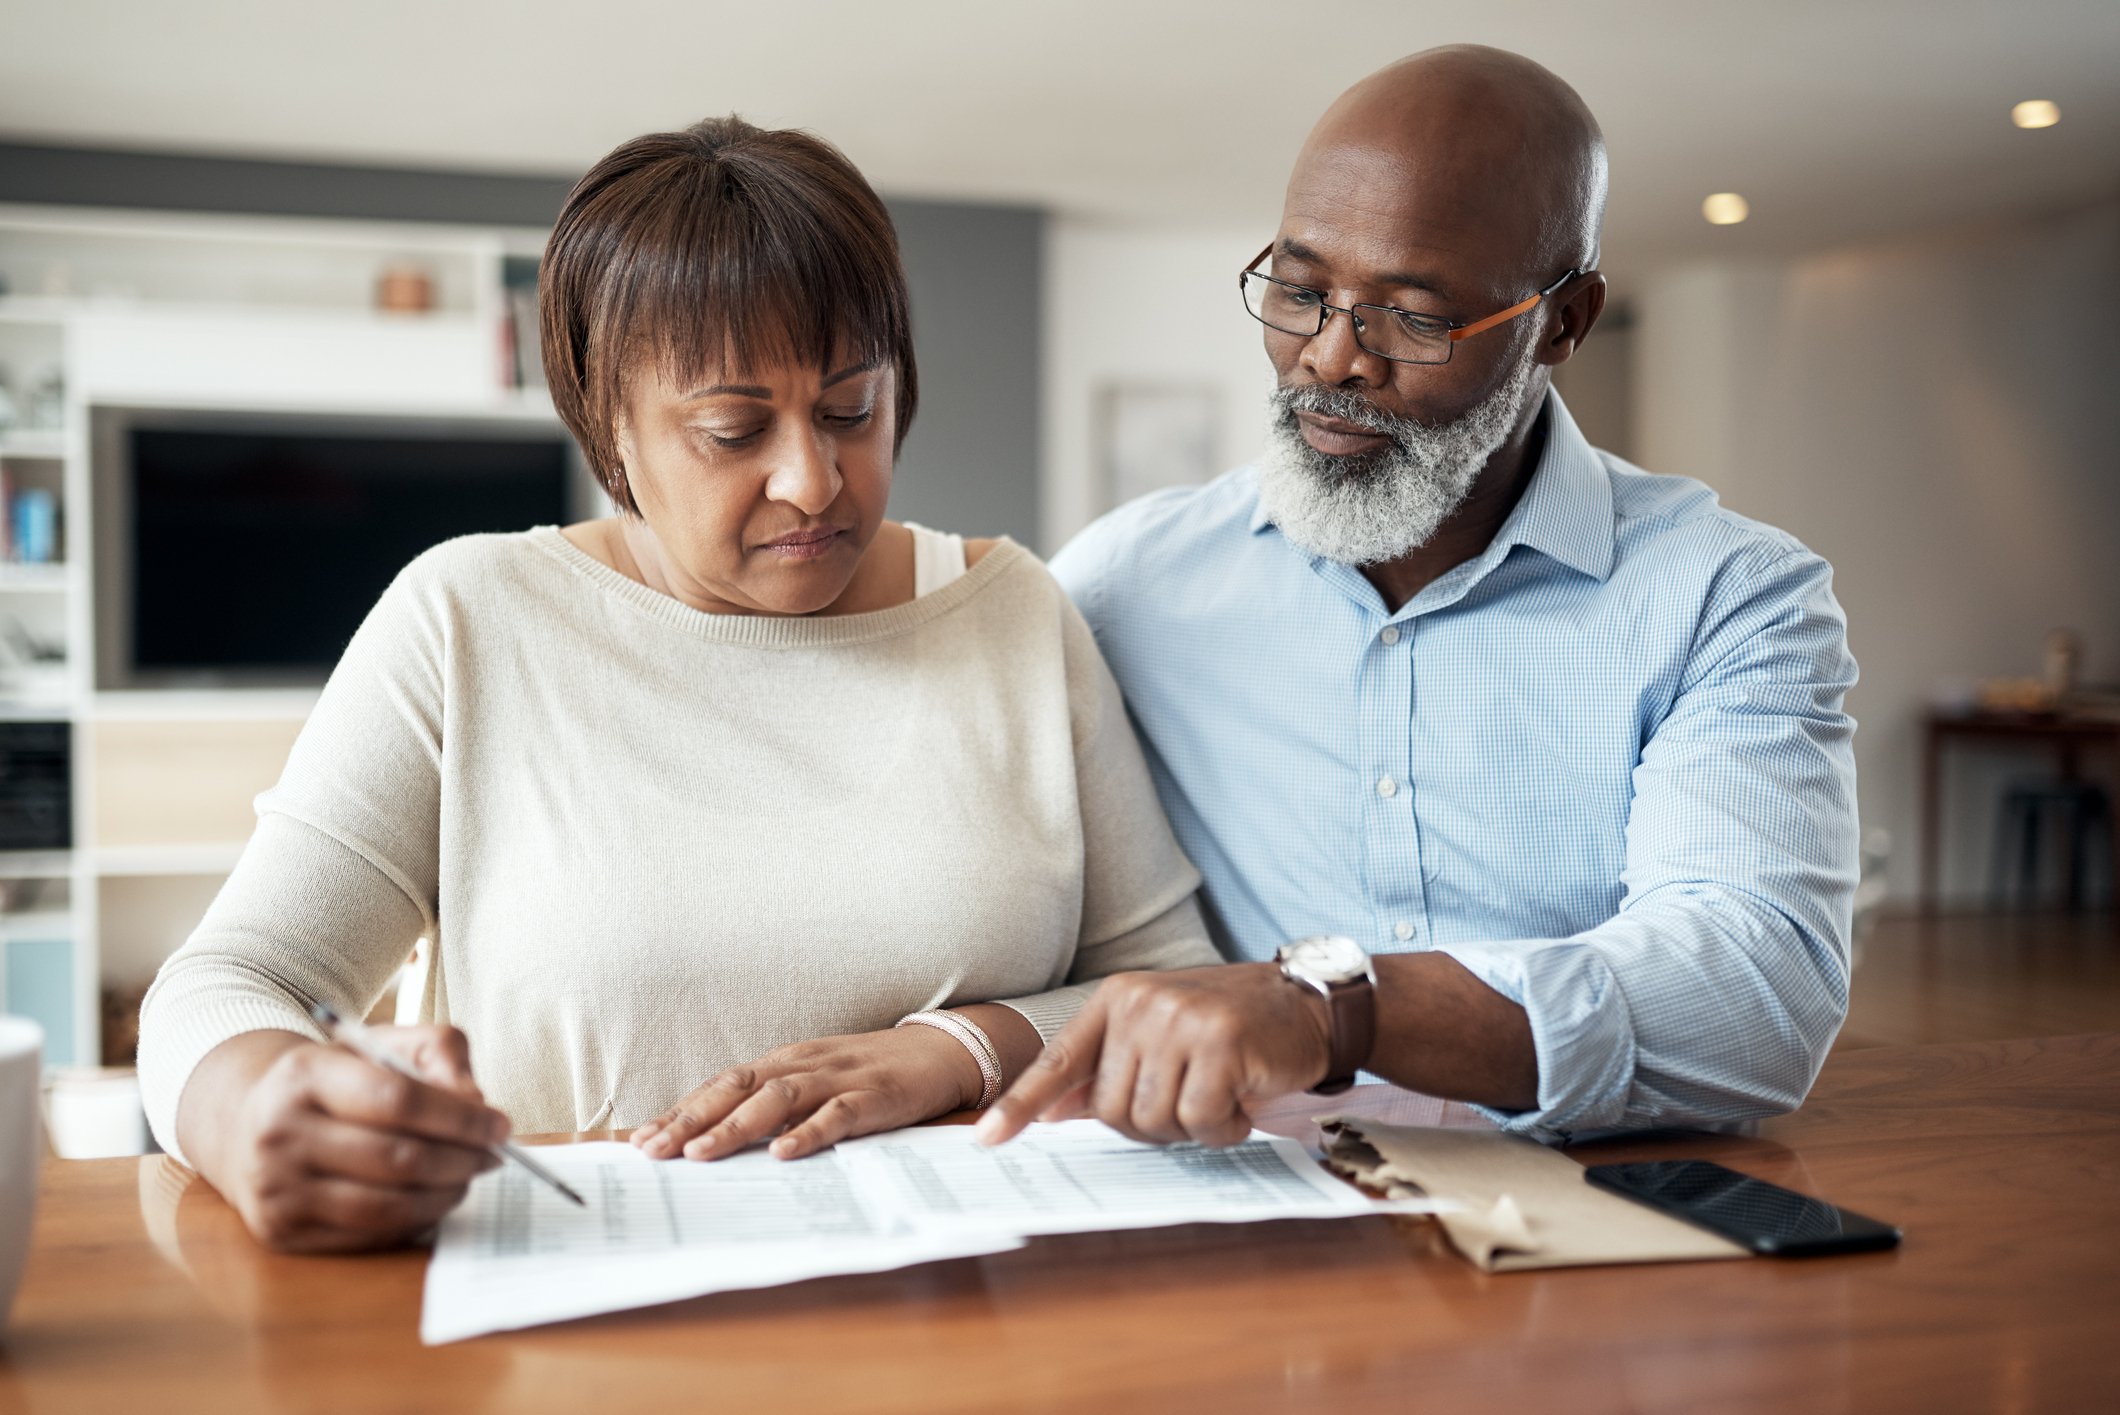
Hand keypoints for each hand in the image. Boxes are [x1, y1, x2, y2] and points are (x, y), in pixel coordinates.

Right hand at [180, 1027, 509, 1252]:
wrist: (249, 1122)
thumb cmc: (336, 1080)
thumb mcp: (382, 1044)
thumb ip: (440, 1054)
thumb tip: (476, 1102)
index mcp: (304, 1074)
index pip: (398, 1100)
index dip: (460, 1118)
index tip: (500, 1126)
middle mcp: (279, 1133)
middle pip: (397, 1158)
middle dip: (461, 1160)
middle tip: (492, 1156)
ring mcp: (276, 1189)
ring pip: (386, 1206)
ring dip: (444, 1194)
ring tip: (466, 1176)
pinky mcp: (281, 1232)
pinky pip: (367, 1236)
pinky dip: (414, 1220)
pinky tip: (430, 1198)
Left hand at [632, 1024, 985, 1161]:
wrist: (941, 1051)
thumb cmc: (870, 1073)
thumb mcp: (815, 1081)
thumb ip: (774, 1103)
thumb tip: (716, 1138)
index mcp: (785, 1061)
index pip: (721, 1084)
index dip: (681, 1111)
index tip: (641, 1140)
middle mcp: (804, 1065)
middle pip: (738, 1088)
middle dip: (691, 1120)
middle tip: (653, 1150)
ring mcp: (839, 1079)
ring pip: (778, 1099)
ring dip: (736, 1126)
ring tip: (701, 1153)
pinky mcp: (874, 1096)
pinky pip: (837, 1115)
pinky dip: (809, 1133)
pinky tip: (783, 1152)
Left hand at [974, 964, 1329, 1147]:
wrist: (1305, 1003)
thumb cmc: (1228, 1025)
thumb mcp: (1160, 1033)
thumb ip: (1108, 1068)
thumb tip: (1052, 1111)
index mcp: (1117, 998)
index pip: (1058, 1060)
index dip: (1021, 1104)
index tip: (987, 1139)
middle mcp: (1141, 1003)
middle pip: (1111, 1111)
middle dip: (1151, 1125)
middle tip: (1191, 1101)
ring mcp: (1180, 1021)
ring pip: (1155, 1121)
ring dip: (1193, 1128)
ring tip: (1221, 1094)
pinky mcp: (1221, 1044)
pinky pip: (1201, 1122)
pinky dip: (1225, 1128)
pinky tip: (1243, 1100)